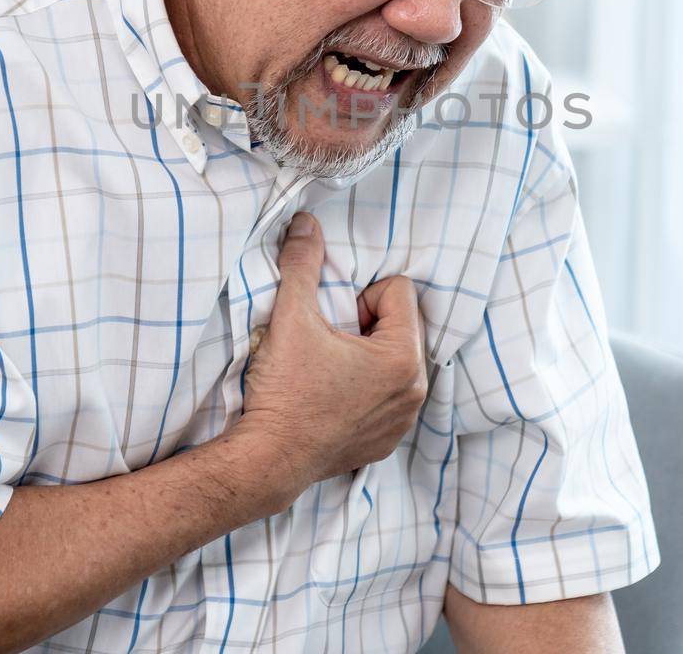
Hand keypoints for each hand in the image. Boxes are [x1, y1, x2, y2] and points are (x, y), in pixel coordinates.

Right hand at [235, 211, 428, 495]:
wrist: (267, 459)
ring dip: (366, 356)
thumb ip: (303, 265)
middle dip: (366, 325)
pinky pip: (387, 395)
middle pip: (400, 325)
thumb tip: (306, 223)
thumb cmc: (284, 391)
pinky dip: (364, 389)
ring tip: (327, 370)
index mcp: (403, 357)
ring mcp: (403, 419)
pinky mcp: (387, 440)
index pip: (398, 291)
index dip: (360, 297)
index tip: (333, 321)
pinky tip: (331, 398)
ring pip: (393, 360)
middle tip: (327, 343)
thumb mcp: (291, 318)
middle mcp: (415, 390)